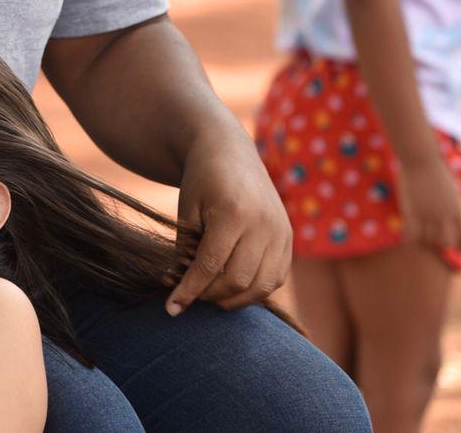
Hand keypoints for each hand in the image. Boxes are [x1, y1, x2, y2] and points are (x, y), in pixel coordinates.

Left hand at [167, 127, 290, 313]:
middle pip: (238, 281)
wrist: (229, 152)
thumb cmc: (201, 181)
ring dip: (234, 298)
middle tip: (191, 296)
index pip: (210, 265)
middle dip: (210, 296)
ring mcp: (281, 231)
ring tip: (211, 295)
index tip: (172, 308)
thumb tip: (182, 292)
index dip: (189, 291)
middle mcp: (263, 223)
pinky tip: (233, 287)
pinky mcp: (289, 237)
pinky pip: (276, 278)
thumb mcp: (187, 211)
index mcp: (234, 212)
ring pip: (262, 286)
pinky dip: (255, 289)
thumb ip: (187, 250)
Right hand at [398, 155, 460, 256]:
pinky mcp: (412, 211)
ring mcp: (428, 214)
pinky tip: (406, 237)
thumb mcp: (452, 191)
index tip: (457, 249)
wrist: (421, 159)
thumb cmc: (436, 171)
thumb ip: (454, 208)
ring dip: (424, 240)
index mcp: (458, 210)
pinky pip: (411, 235)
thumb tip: (455, 221)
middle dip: (442, 244)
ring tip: (419, 236)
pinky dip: (409, 238)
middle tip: (435, 243)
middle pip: (446, 243)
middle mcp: (445, 215)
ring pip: (428, 240)